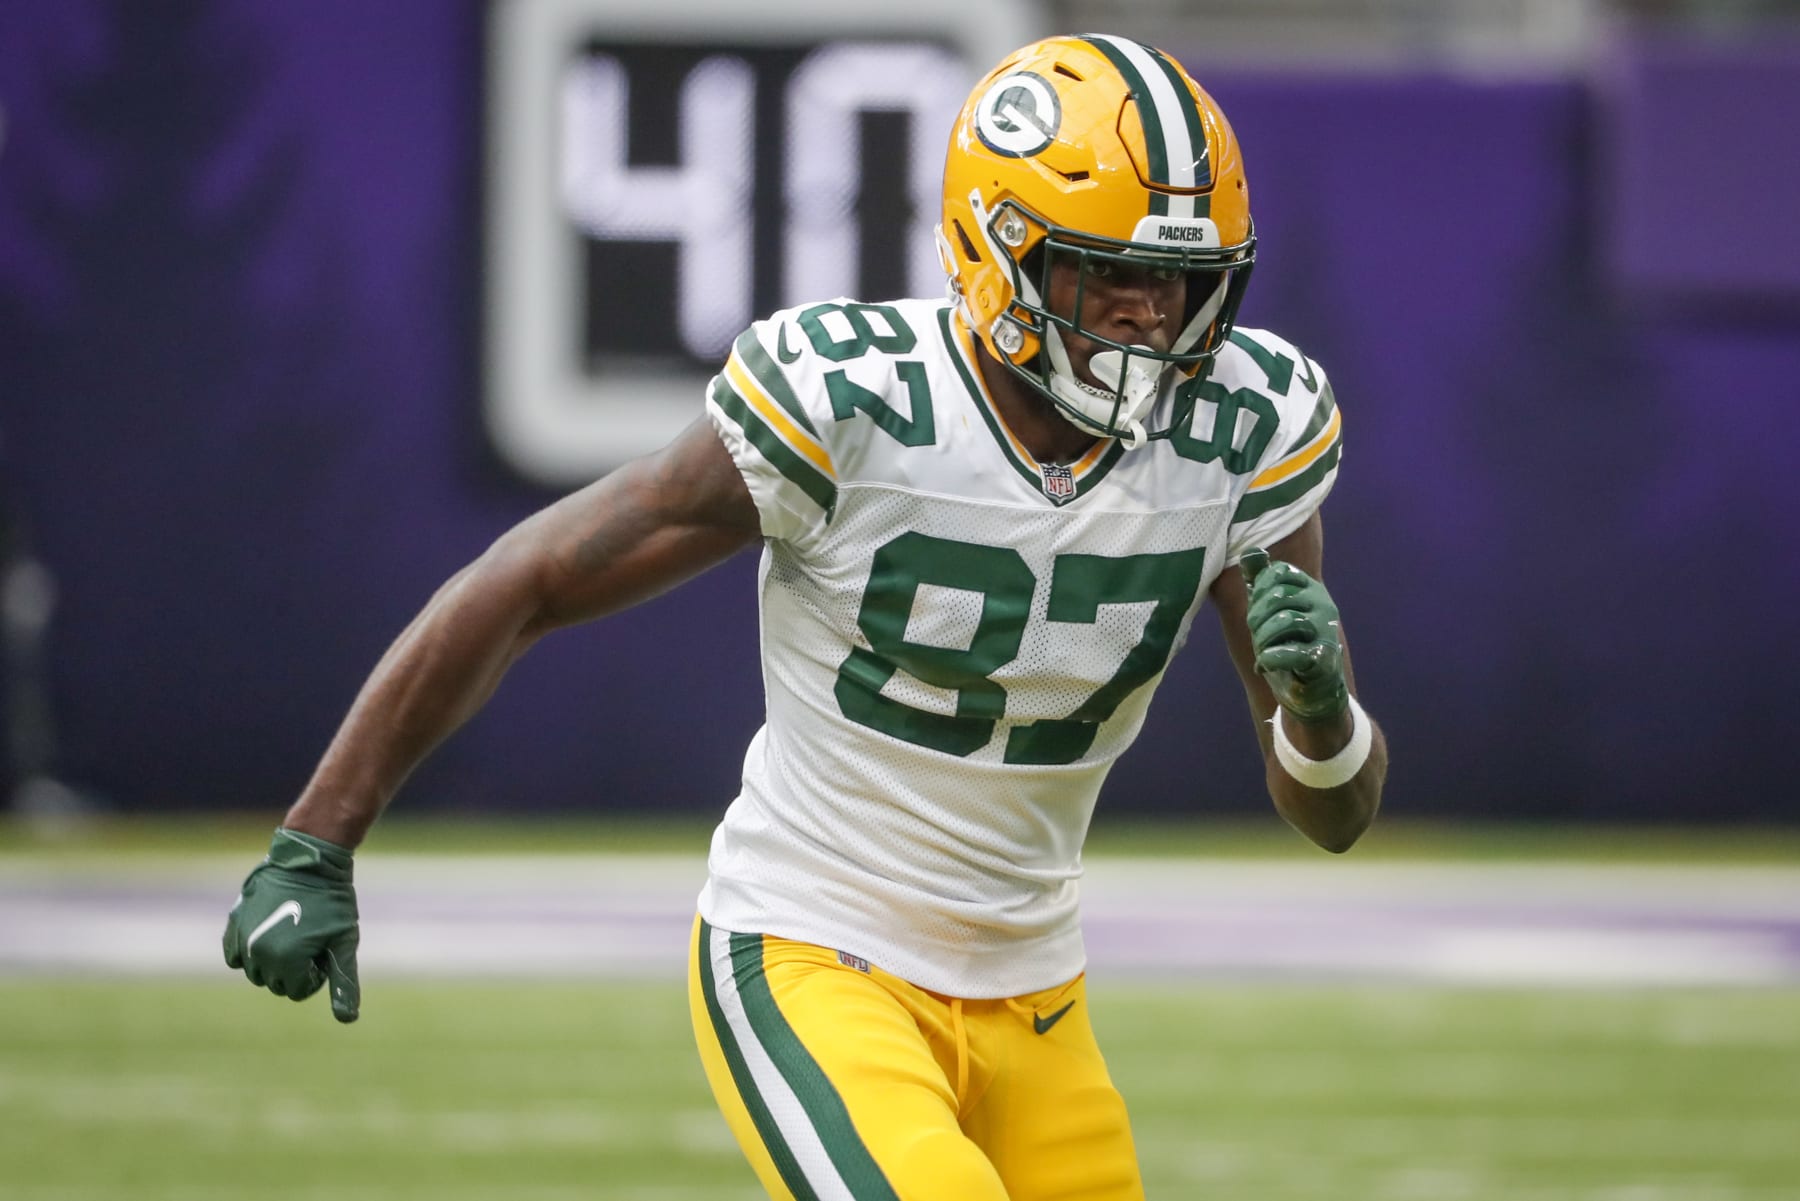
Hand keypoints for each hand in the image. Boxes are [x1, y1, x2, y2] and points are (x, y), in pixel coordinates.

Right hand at [222, 828, 360, 1021]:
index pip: (298, 991)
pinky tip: (266, 934)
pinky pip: (234, 956)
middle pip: (276, 983)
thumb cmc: (332, 903)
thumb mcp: (343, 943)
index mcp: (287, 962)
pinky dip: (248, 953)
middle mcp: (259, 954)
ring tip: (291, 933)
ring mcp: (242, 939)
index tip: (322, 949)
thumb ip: (343, 982)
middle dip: (294, 969)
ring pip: (255, 972)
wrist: (309, 860)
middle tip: (309, 938)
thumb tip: (348, 1019)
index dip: (315, 973)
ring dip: (272, 962)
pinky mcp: (233, 924)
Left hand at [1239, 547, 1347, 722]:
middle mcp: (1323, 604)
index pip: (1279, 572)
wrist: (1310, 688)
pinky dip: (1271, 659)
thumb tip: (1250, 552)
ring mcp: (1327, 631)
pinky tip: (1265, 664)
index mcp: (1310, 588)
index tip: (1257, 610)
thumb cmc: (1287, 644)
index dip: (1259, 590)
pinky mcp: (1325, 658)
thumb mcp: (1270, 611)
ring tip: (1264, 651)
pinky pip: (1291, 652)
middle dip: (1257, 618)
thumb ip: (1260, 582)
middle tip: (1257, 635)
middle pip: (1278, 596)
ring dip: (1263, 639)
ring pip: (1284, 620)